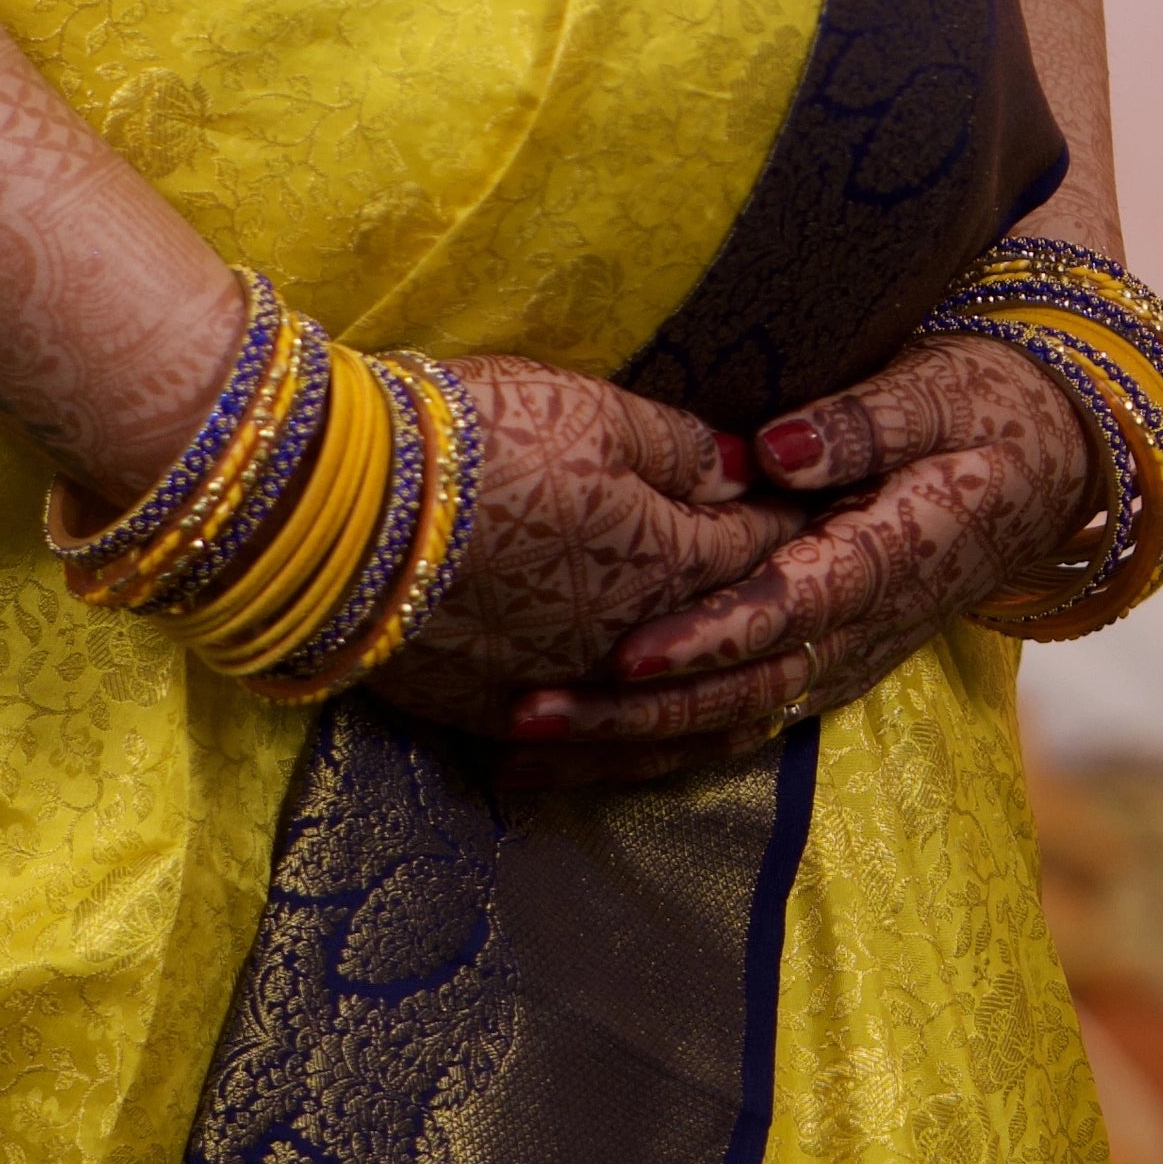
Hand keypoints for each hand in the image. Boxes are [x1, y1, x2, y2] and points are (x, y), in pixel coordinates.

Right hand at [356, 356, 790, 771]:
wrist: (340, 514)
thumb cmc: (477, 441)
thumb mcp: (592, 413)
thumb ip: (679, 449)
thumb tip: (746, 469)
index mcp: (671, 562)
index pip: (759, 546)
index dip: (794, 522)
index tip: (822, 515)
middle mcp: (632, 646)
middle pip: (724, 644)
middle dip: (768, 621)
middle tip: (804, 609)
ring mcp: (563, 690)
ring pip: (659, 717)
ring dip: (699, 705)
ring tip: (735, 707)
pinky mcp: (492, 713)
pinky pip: (573, 750)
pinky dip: (602, 749)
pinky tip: (602, 748)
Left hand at [495, 335, 1096, 765]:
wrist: (1054, 455)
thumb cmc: (986, 404)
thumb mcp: (939, 392)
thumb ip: (862, 423)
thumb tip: (779, 450)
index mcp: (893, 558)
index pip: (790, 610)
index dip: (710, 635)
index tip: (628, 652)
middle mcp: (866, 627)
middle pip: (742, 690)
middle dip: (633, 711)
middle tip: (530, 712)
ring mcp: (846, 655)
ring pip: (733, 721)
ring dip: (629, 742)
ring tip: (522, 748)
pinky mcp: (826, 659)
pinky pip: (739, 718)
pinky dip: (658, 744)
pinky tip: (578, 755)